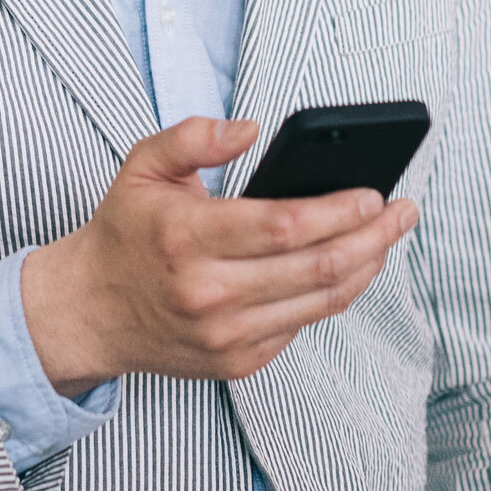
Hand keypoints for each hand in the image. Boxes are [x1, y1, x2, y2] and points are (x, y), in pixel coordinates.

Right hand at [19, 116, 417, 396]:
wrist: (88, 313)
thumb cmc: (124, 234)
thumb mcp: (142, 167)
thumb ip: (193, 137)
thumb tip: (250, 129)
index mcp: (187, 239)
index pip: (284, 226)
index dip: (339, 211)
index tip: (373, 194)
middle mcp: (209, 294)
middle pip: (317, 267)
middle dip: (373, 237)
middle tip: (403, 213)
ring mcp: (225, 336)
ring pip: (320, 303)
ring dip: (365, 268)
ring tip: (388, 239)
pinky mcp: (236, 362)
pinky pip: (301, 327)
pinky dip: (331, 296)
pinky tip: (348, 269)